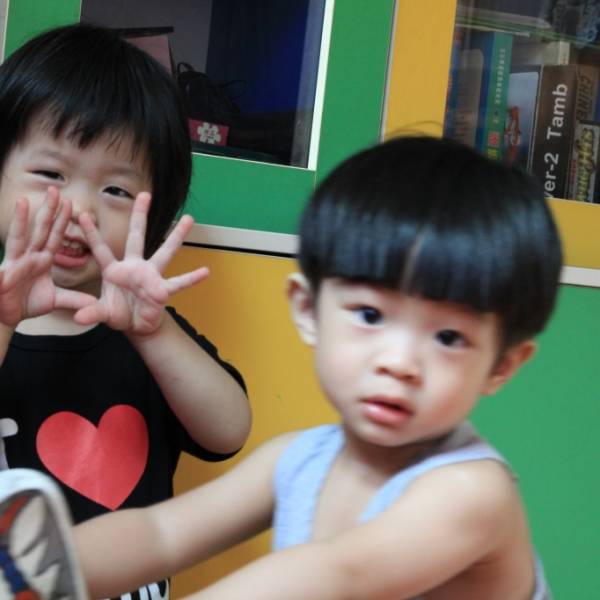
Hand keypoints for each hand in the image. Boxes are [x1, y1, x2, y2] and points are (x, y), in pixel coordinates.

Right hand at [0, 188, 95, 325]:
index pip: (55, 236)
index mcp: (43, 260)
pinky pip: (3, 267)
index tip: (69, 202)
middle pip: (40, 229)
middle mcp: (29, 257)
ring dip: (20, 219)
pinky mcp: (4, 276)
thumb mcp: (57, 300)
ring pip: (19, 237)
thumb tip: (95, 302)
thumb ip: (75, 298)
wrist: (9, 316)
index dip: (62, 220)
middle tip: (55, 188)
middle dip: (47, 210)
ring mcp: (15, 263)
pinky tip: (5, 250)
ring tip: (22, 201)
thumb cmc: (29, 303)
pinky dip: (4, 260)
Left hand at [74, 192, 208, 334]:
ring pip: (165, 252)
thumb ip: (92, 312)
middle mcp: (134, 268)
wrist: (136, 325)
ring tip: (189, 219)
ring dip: (176, 236)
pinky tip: (205, 271)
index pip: (101, 250)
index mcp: (114, 271)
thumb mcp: (103, 313)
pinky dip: (192, 278)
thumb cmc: (119, 313)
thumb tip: (78, 318)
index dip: (92, 234)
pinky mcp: (162, 291)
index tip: (82, 215)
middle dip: (140, 216)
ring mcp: (150, 277)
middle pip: (137, 237)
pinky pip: (179, 283)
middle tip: (146, 194)